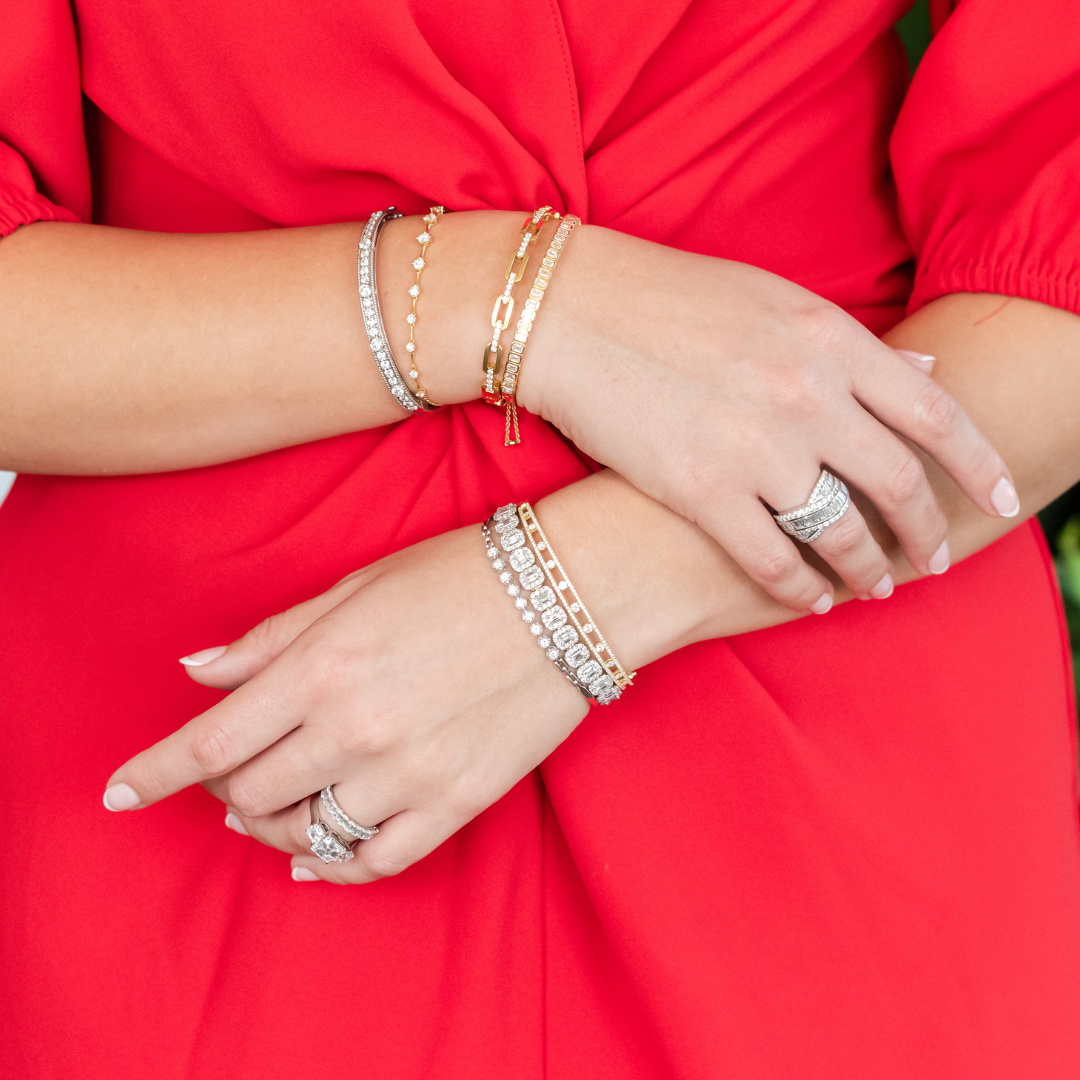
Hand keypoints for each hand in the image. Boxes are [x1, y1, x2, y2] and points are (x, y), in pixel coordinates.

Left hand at [101, 527, 589, 882]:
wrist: (572, 595)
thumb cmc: (461, 575)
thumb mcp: (356, 586)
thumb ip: (272, 637)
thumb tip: (197, 669)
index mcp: (324, 665)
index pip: (209, 742)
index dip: (152, 771)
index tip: (119, 791)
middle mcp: (357, 728)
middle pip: (247, 794)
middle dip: (219, 789)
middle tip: (226, 772)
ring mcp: (410, 773)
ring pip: (305, 833)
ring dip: (269, 825)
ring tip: (267, 809)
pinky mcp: (457, 801)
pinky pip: (375, 861)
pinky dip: (333, 866)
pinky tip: (313, 855)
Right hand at [521, 225, 1018, 610]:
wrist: (569, 311)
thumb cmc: (665, 298)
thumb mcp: (773, 300)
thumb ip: (850, 346)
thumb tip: (928, 373)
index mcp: (829, 337)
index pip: (935, 415)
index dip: (979, 465)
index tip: (1002, 499)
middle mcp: (805, 393)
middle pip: (896, 482)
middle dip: (926, 531)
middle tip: (936, 558)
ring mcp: (754, 445)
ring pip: (839, 530)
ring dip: (866, 568)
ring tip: (873, 585)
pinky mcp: (700, 490)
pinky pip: (773, 560)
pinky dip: (802, 590)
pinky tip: (812, 601)